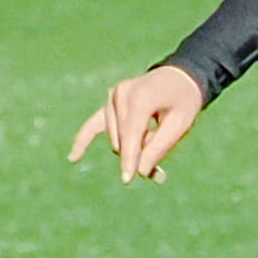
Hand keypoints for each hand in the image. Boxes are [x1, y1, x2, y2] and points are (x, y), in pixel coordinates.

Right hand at [68, 64, 204, 182]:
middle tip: (160, 170)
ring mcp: (113, 97)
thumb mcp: (180, 125)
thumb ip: (159, 148)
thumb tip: (139, 172)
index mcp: (141, 97)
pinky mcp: (109, 103)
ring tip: (154, 139)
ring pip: (116, 139)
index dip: (130, 159)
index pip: (130, 135)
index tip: (127, 179)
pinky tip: (73, 157)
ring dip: (132, 147)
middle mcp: (122, 94)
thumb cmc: (184, 102)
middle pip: (123, 139)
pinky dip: (83, 141)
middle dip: (139, 155)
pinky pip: (93, 125)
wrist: (179, 77)